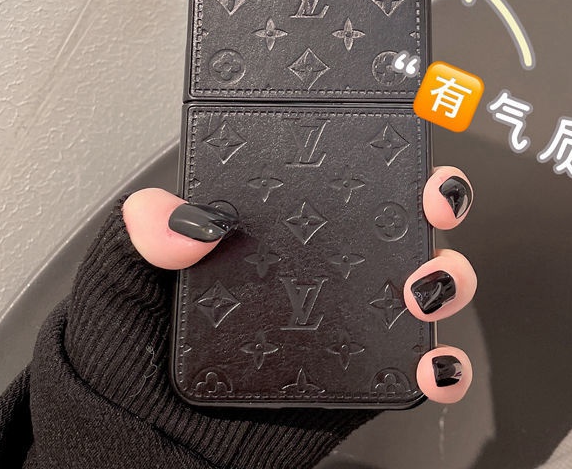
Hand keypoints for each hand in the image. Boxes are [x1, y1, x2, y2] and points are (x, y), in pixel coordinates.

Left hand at [124, 164, 476, 403]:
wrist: (148, 441)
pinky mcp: (359, 374)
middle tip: (433, 197)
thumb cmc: (135, 351)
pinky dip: (442, 365)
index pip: (336, 175)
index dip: (376, 152)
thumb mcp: (125, 276)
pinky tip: (432, 361)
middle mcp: (321, 265)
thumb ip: (144, 236)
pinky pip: (416, 366)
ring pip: (422, 282)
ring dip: (446, 275)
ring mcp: (346, 318)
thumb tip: (171, 216)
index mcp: (276, 226)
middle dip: (434, 197)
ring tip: (424, 284)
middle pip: (397, 218)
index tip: (396, 133)